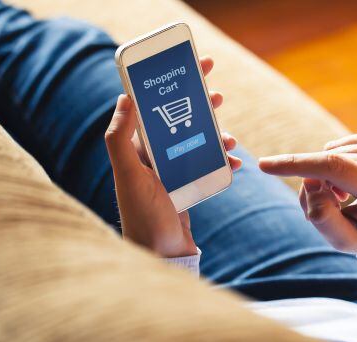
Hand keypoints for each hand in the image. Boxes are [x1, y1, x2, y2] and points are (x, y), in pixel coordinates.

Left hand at [104, 56, 240, 257]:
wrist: (162, 257)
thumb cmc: (144, 218)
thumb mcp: (130, 175)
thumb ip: (120, 138)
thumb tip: (124, 97)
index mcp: (136, 150)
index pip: (153, 107)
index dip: (170, 85)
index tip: (190, 68)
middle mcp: (152, 159)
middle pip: (179, 121)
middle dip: (199, 105)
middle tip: (217, 92)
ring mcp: (171, 174)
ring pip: (197, 142)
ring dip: (215, 135)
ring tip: (229, 136)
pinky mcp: (186, 189)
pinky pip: (208, 166)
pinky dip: (223, 161)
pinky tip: (236, 162)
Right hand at [258, 131, 356, 264]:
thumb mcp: (345, 241)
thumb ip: (322, 217)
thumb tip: (309, 181)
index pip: (334, 168)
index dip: (297, 164)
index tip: (265, 165)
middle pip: (328, 164)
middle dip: (314, 184)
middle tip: (328, 207)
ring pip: (332, 154)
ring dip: (326, 176)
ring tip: (344, 198)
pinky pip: (340, 146)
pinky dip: (336, 164)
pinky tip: (352, 182)